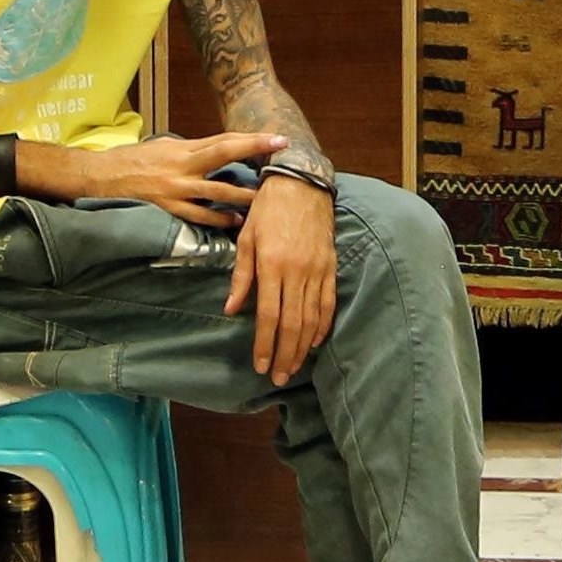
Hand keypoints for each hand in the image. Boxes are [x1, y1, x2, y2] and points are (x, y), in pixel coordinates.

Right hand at [78, 127, 282, 229]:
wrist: (102, 176)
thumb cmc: (134, 159)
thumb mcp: (164, 147)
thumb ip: (192, 152)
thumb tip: (219, 152)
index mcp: (184, 148)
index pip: (224, 140)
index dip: (251, 138)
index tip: (277, 136)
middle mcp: (183, 165)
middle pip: (225, 154)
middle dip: (254, 152)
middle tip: (282, 153)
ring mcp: (176, 188)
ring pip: (217, 190)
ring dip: (243, 194)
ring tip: (266, 197)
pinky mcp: (168, 209)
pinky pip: (199, 216)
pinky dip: (218, 219)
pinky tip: (236, 223)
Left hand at [229, 169, 338, 378]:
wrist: (301, 183)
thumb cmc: (267, 208)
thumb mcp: (246, 238)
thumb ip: (241, 276)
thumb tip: (232, 310)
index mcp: (272, 264)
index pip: (270, 316)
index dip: (265, 345)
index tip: (261, 365)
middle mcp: (296, 271)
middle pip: (293, 324)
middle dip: (285, 355)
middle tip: (278, 377)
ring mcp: (316, 270)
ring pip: (312, 319)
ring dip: (302, 347)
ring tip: (293, 367)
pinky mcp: (330, 266)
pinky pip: (328, 303)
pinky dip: (322, 326)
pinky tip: (314, 342)